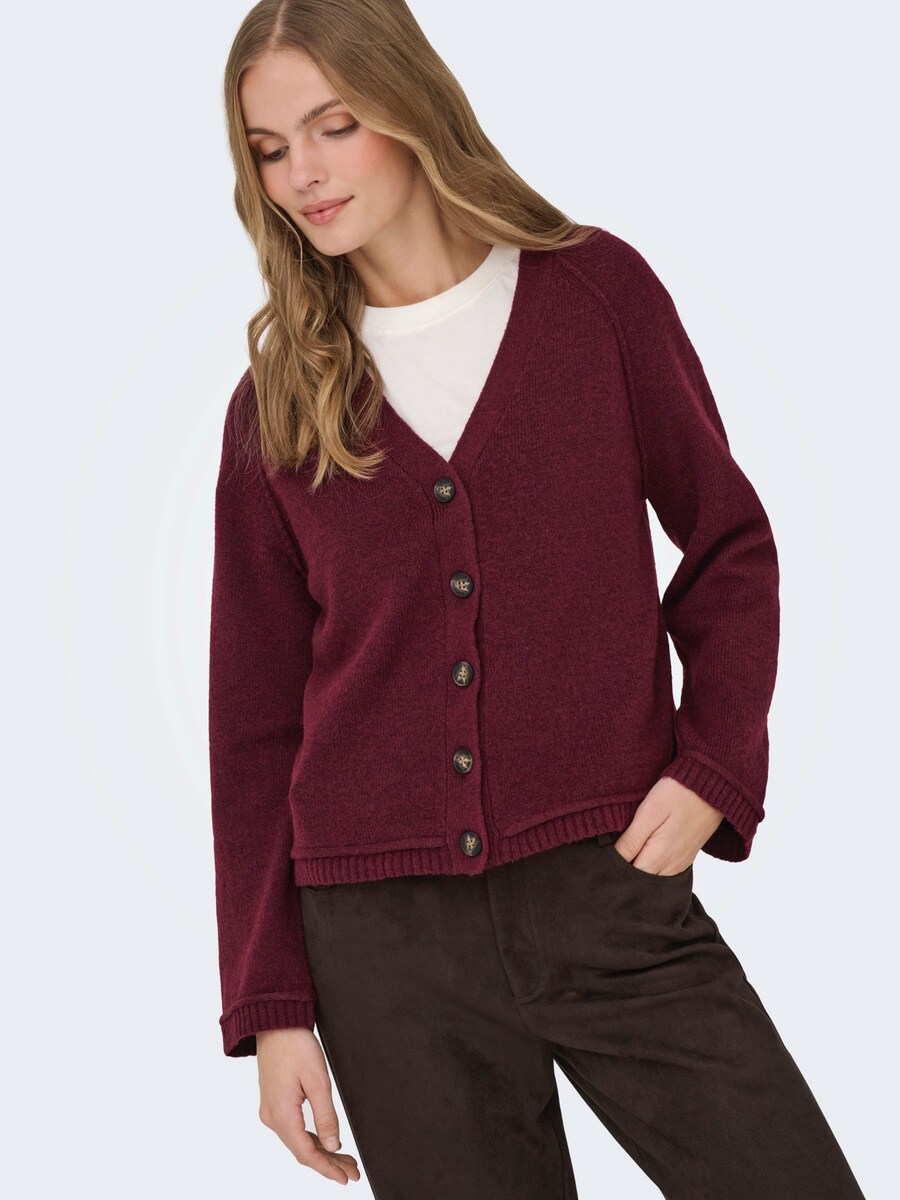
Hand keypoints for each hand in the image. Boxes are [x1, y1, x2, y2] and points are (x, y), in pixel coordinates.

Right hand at [257, 1027, 360, 1185]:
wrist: (274, 1023)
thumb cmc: (295, 1045)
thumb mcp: (318, 1080)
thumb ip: (326, 1116)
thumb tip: (334, 1145)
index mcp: (281, 1115)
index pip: (306, 1154)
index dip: (328, 1169)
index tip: (346, 1177)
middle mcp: (272, 1117)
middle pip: (302, 1151)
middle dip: (328, 1163)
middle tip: (352, 1171)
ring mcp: (270, 1111)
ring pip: (297, 1141)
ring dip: (321, 1152)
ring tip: (345, 1159)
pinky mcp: (273, 1103)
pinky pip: (293, 1129)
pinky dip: (310, 1138)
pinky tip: (325, 1141)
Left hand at [614, 776, 724, 874]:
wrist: (713, 786)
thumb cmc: (679, 793)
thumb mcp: (649, 812)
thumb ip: (631, 840)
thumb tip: (612, 859)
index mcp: (659, 856)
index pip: (629, 879)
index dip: (614, 871)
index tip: (604, 861)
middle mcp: (671, 866)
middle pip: (641, 882)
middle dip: (625, 874)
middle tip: (611, 858)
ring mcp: (680, 863)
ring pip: (653, 878)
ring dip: (639, 870)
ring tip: (625, 856)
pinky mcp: (686, 857)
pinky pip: (665, 872)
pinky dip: (652, 868)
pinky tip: (644, 854)